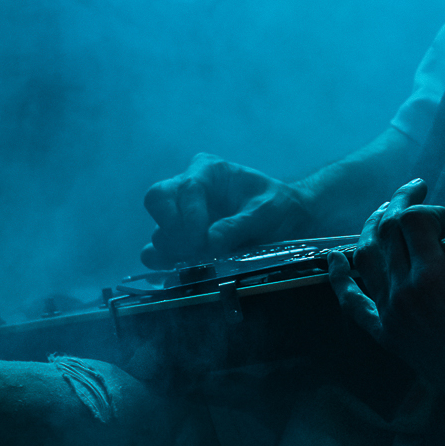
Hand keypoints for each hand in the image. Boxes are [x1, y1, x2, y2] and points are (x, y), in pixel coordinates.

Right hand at [142, 152, 314, 265]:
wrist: (288, 223)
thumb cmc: (278, 207)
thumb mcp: (267, 211)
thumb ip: (239, 224)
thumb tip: (209, 242)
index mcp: (207, 171)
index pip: (183, 189)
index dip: (188, 216)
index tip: (202, 241)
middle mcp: (188, 191)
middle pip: (156, 201)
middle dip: (172, 229)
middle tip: (195, 249)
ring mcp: (182, 219)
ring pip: (159, 234)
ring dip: (175, 253)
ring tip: (201, 263)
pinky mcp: (182, 245)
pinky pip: (160, 256)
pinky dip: (168, 267)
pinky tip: (187, 274)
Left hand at [329, 179, 444, 424]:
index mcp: (434, 276)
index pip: (413, 218)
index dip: (434, 209)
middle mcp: (403, 292)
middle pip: (385, 231)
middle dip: (400, 203)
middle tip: (417, 189)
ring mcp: (390, 315)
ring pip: (365, 259)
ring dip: (372, 228)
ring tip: (386, 212)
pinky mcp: (386, 334)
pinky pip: (353, 304)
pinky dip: (341, 279)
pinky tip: (335, 259)